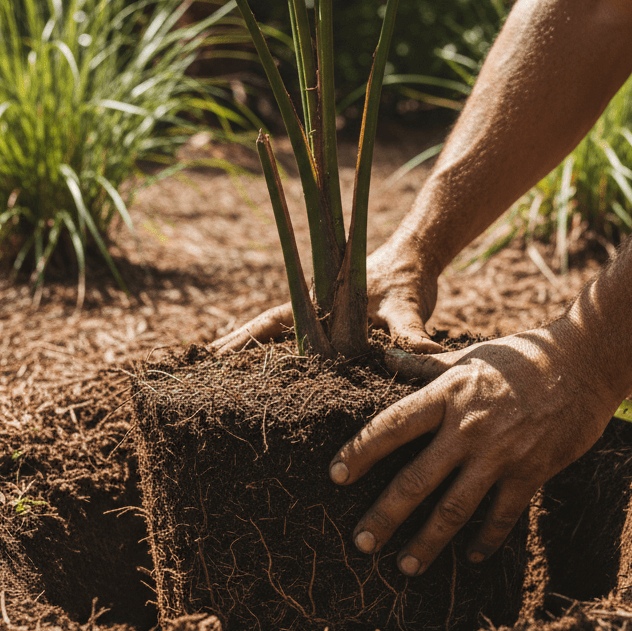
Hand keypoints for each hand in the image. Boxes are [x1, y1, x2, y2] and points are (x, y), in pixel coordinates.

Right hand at [211, 237, 442, 352]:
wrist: (418, 254)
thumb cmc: (410, 276)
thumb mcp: (408, 305)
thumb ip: (412, 333)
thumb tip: (428, 356)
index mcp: (319, 300)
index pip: (270, 323)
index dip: (241, 340)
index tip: (213, 355)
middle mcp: (314, 307)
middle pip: (263, 330)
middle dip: (234, 348)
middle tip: (203, 372)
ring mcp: (322, 315)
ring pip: (278, 336)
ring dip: (252, 352)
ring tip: (224, 377)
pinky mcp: (335, 323)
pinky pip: (300, 341)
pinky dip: (279, 354)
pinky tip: (270, 374)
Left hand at [328, 326, 616, 574]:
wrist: (583, 364)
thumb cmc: (519, 356)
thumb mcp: (468, 355)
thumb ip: (425, 365)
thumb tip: (387, 358)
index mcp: (446, 395)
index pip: (391, 426)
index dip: (360, 452)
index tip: (335, 476)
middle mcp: (467, 428)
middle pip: (415, 480)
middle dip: (384, 516)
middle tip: (361, 543)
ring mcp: (500, 454)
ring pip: (454, 508)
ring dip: (427, 542)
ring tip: (405, 565)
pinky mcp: (531, 472)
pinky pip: (501, 516)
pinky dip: (484, 540)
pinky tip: (470, 556)